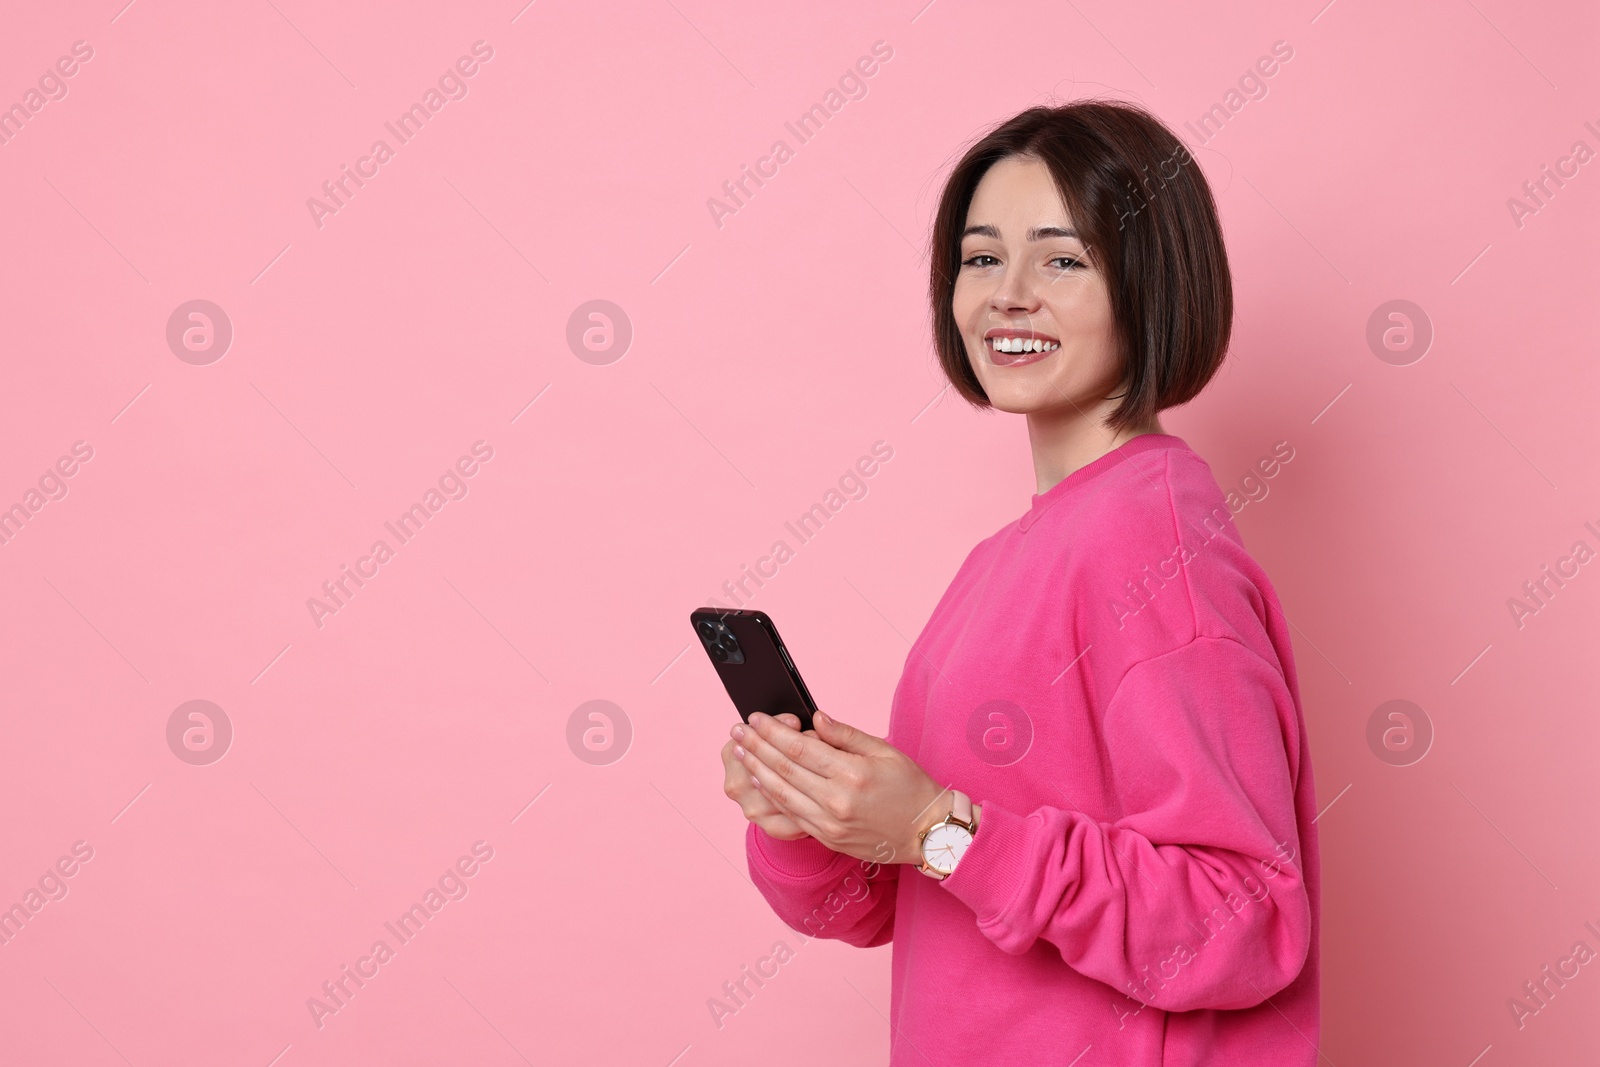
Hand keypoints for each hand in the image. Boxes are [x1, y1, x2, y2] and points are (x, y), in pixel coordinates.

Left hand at [730, 710, 948, 865]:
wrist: (927, 832)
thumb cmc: (910, 787)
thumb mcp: (884, 751)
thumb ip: (845, 735)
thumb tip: (814, 718)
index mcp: (852, 774)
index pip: (799, 747)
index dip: (772, 732)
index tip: (755, 718)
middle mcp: (836, 801)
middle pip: (784, 769)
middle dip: (756, 747)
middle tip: (738, 730)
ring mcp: (829, 824)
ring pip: (781, 793)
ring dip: (755, 770)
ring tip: (740, 751)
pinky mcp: (827, 837)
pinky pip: (791, 814)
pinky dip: (771, 795)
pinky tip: (757, 780)